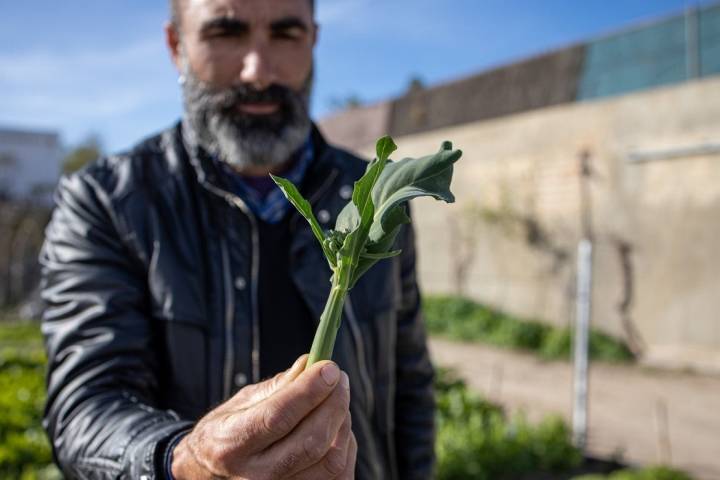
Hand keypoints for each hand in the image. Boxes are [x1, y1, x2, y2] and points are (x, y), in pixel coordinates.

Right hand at [171, 355, 355, 478]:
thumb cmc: (230, 431)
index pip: (277, 417)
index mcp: (232, 443)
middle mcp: (255, 476)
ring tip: (336, 401)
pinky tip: (337, 428)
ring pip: (331, 462)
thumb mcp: (241, 403)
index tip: (329, 368)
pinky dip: (346, 447)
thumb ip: (278, 386)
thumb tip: (311, 363)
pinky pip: (339, 477)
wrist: (212, 473)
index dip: (309, 391)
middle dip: (334, 404)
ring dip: (342, 423)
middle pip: (311, 442)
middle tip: (339, 378)